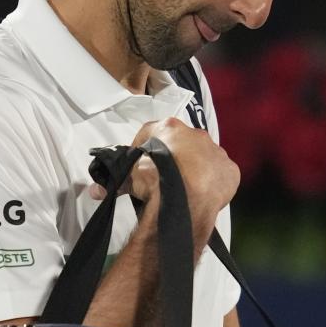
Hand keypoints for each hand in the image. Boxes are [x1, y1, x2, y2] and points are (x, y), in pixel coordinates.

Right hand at [90, 118, 239, 238]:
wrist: (184, 198)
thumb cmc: (155, 181)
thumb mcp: (127, 177)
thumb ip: (113, 180)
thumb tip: (97, 191)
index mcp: (168, 127)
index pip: (151, 133)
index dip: (144, 152)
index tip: (141, 168)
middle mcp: (194, 133)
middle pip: (180, 144)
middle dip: (172, 159)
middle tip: (163, 179)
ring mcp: (214, 151)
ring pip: (203, 157)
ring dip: (194, 170)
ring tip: (183, 189)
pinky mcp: (228, 170)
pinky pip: (220, 174)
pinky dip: (212, 183)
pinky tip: (201, 195)